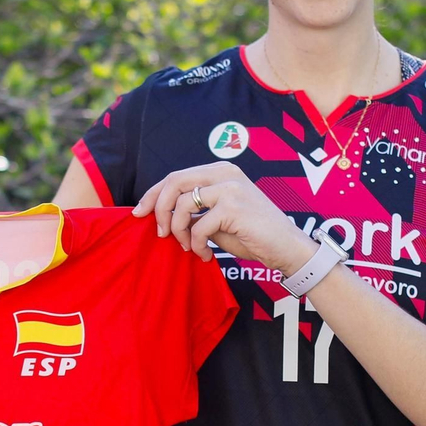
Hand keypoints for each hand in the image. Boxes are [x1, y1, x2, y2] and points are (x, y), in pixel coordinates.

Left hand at [132, 162, 318, 274]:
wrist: (286, 248)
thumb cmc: (253, 235)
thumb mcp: (218, 218)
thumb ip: (195, 210)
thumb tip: (162, 214)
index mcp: (220, 171)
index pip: (176, 176)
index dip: (153, 194)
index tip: (139, 213)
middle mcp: (225, 173)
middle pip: (173, 182)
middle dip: (159, 209)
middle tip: (161, 233)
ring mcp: (230, 188)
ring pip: (183, 205)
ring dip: (179, 232)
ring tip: (189, 248)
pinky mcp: (233, 207)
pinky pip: (198, 227)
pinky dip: (196, 245)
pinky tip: (207, 255)